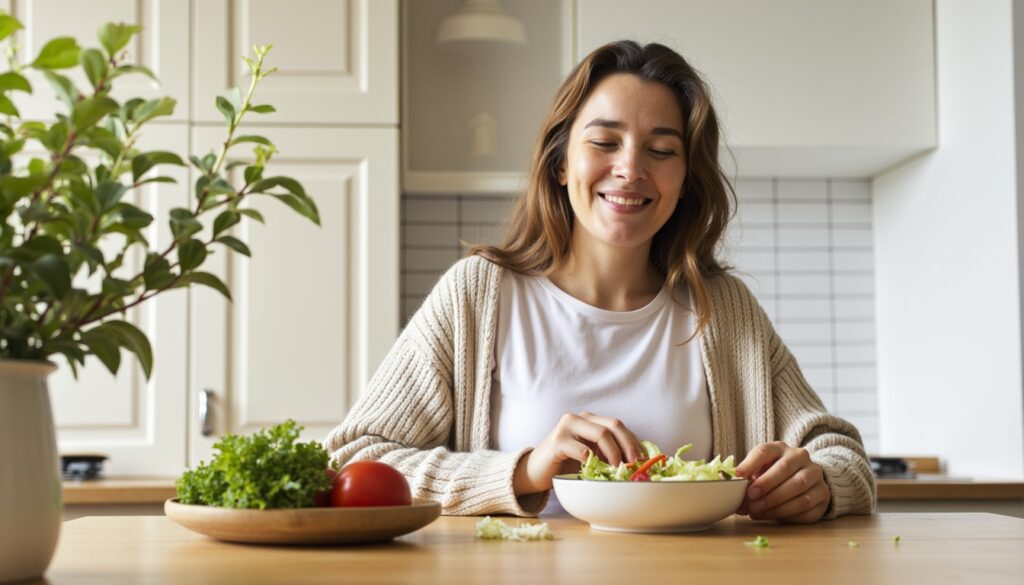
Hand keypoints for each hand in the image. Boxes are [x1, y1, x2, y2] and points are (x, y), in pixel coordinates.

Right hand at [513, 412, 644, 494]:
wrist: (535, 471)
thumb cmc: (566, 465)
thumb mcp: (591, 456)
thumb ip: (608, 453)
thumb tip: (639, 461)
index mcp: (590, 420)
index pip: (619, 425)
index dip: (634, 441)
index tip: (644, 459)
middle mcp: (579, 418)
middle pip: (613, 425)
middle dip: (629, 445)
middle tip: (636, 464)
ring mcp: (567, 427)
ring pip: (601, 433)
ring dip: (614, 453)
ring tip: (618, 469)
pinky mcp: (557, 441)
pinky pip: (581, 449)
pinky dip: (592, 460)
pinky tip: (595, 469)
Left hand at [734, 441, 830, 523]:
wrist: (807, 479)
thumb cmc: (774, 476)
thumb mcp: (760, 472)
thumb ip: (747, 481)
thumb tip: (730, 496)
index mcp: (780, 448)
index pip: (764, 451)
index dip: (750, 464)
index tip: (738, 476)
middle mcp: (801, 457)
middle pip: (784, 468)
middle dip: (766, 485)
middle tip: (751, 499)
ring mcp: (816, 475)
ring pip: (799, 487)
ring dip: (776, 502)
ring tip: (758, 512)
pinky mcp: (824, 495)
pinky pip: (808, 506)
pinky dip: (789, 514)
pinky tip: (774, 517)